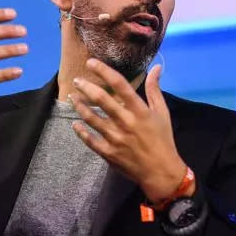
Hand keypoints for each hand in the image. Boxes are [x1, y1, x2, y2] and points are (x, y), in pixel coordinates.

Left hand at [69, 58, 192, 203]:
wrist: (161, 172)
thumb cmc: (162, 140)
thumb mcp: (162, 113)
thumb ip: (155, 90)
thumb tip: (156, 67)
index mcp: (140, 111)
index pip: (120, 85)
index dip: (104, 71)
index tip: (91, 63)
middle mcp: (126, 122)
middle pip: (101, 99)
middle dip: (86, 87)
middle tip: (76, 80)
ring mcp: (115, 138)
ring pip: (91, 118)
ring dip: (79, 106)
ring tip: (72, 98)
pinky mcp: (108, 153)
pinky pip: (89, 139)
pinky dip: (81, 131)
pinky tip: (75, 124)